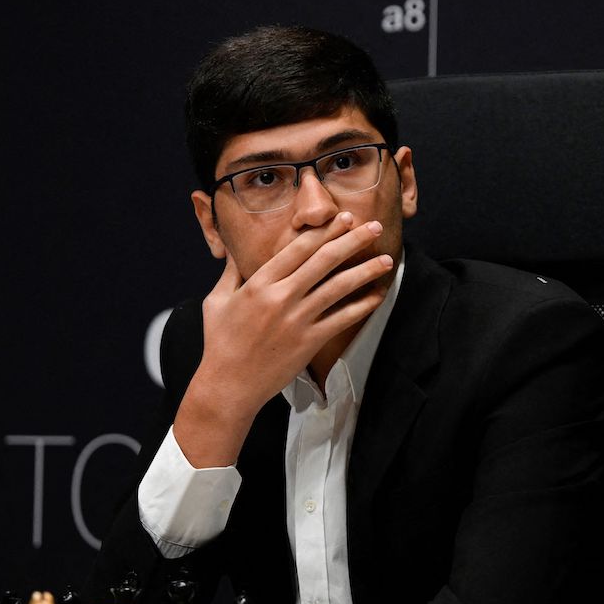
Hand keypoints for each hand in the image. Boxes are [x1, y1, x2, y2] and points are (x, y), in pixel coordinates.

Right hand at [175, 213, 392, 467]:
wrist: (229, 385)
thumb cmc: (220, 343)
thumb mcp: (217, 301)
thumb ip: (231, 273)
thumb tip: (234, 251)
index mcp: (259, 283)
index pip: (298, 248)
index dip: (325, 231)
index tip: (343, 218)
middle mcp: (281, 297)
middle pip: (324, 260)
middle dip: (352, 240)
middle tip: (373, 227)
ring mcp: (297, 320)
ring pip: (339, 287)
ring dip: (365, 270)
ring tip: (387, 259)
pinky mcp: (309, 342)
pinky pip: (342, 319)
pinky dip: (363, 306)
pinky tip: (378, 295)